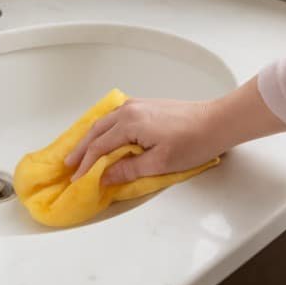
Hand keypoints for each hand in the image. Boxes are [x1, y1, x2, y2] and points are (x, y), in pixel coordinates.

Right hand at [65, 77, 285, 185]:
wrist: (217, 121)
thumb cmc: (193, 142)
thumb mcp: (160, 163)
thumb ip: (128, 169)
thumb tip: (104, 176)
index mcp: (130, 123)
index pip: (99, 147)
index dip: (86, 165)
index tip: (76, 179)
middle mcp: (128, 110)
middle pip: (96, 131)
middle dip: (81, 149)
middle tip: (68, 165)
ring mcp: (136, 105)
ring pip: (103, 121)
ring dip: (89, 137)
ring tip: (79, 152)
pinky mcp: (144, 105)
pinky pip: (114, 115)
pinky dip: (102, 127)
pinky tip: (102, 134)